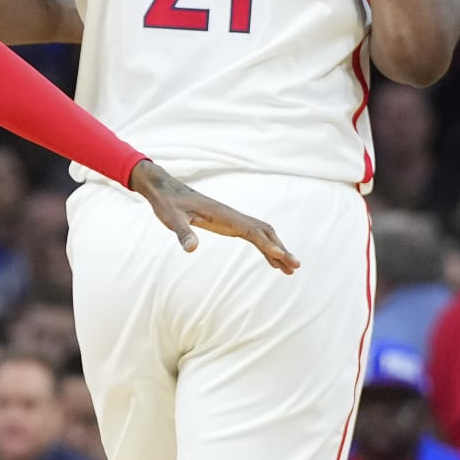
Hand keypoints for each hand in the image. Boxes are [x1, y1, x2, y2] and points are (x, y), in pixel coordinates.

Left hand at [129, 160, 299, 273]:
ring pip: (262, 233)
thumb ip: (183, 233)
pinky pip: (252, 235)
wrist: (164, 190)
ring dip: (277, 249)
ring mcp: (232, 219)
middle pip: (264, 232)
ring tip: (290, 269)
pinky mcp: (228, 223)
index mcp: (223, 214)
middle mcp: (232, 215)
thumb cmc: (168, 204)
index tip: (281, 256)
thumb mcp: (172, 219)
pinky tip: (272, 261)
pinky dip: (265, 247)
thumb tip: (191, 249)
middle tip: (295, 266)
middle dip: (280, 248)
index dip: (267, 244)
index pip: (251, 230)